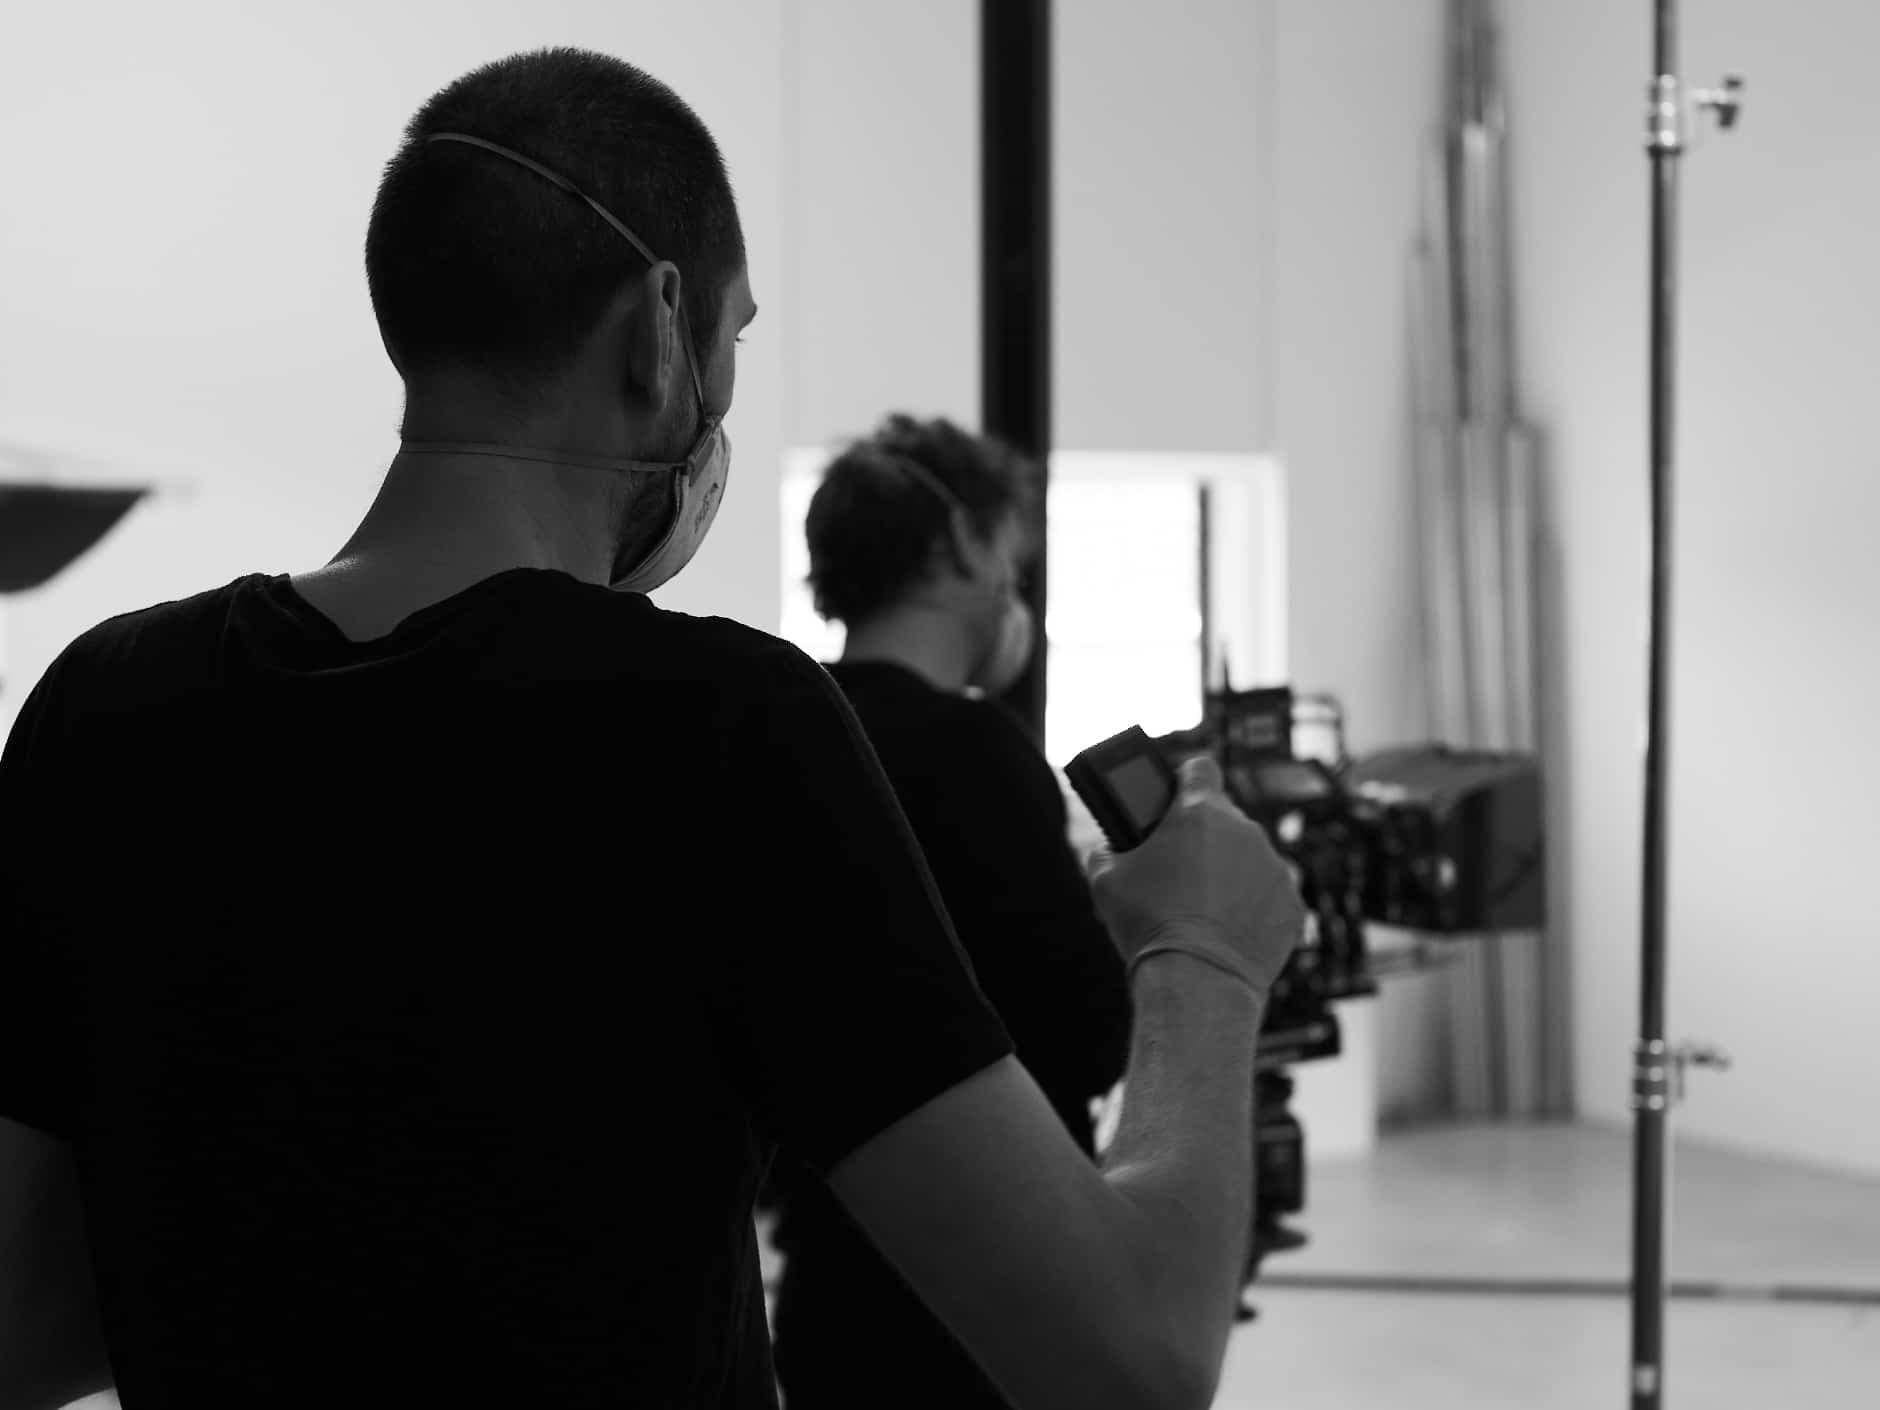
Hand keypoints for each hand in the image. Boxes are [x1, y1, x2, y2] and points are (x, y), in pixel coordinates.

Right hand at [1084, 755, 1304, 994]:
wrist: (1197, 982)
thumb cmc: (1149, 925)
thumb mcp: (1105, 882)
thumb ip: (1105, 851)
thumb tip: (1106, 850)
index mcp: (1199, 812)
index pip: (1199, 767)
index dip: (1185, 779)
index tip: (1175, 797)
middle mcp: (1244, 831)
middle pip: (1223, 819)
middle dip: (1204, 837)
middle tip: (1179, 870)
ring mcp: (1274, 866)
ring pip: (1250, 857)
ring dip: (1231, 873)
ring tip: (1203, 909)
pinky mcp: (1292, 903)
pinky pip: (1271, 894)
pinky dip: (1254, 907)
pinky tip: (1229, 930)